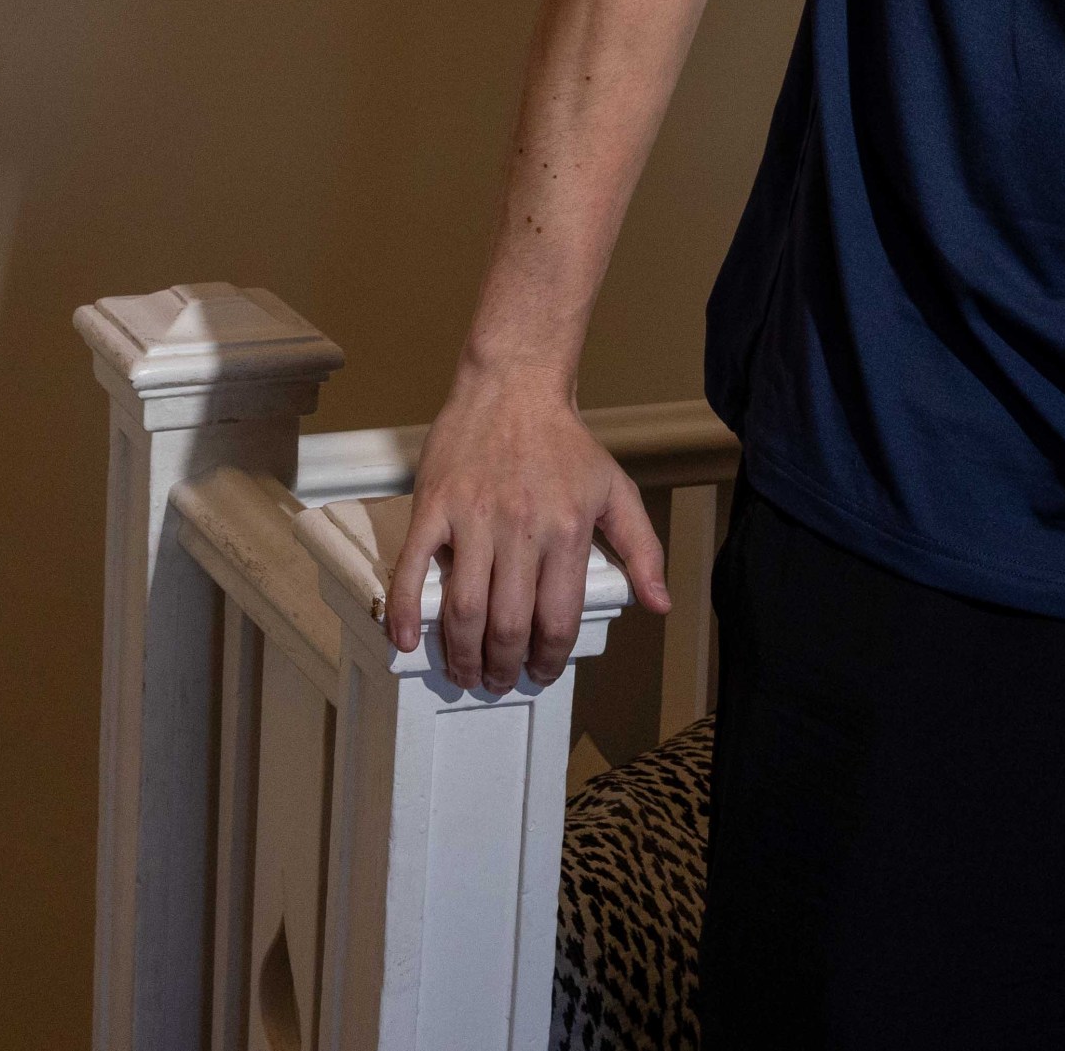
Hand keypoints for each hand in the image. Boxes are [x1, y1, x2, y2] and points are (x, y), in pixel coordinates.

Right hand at [386, 363, 668, 694]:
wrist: (514, 385)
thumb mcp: (617, 491)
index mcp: (567, 531)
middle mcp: (520, 529)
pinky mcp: (434, 505)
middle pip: (508, 624)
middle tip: (499, 681)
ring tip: (465, 672)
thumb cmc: (565, 442)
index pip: (557, 619)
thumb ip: (642, 549)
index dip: (548, 659)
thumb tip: (659, 602)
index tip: (540, 672)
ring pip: (463, 607)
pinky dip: (405, 611)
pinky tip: (407, 641)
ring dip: (462, 652)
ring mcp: (473, 517)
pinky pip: (412, 567)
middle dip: (504, 667)